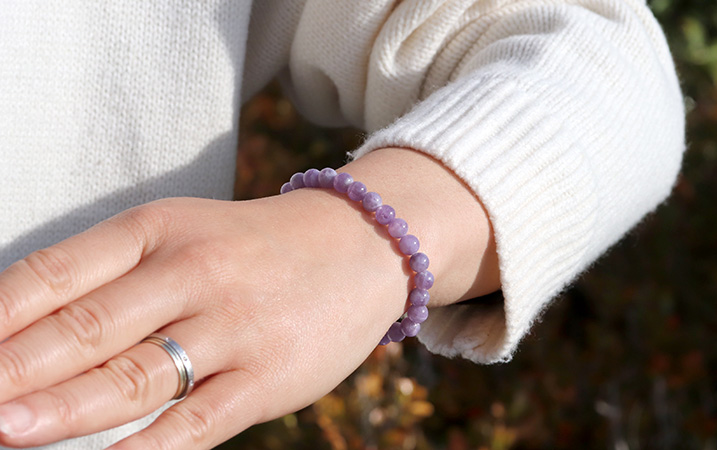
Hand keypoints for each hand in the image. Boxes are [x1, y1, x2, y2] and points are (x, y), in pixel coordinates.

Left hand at [0, 148, 498, 448]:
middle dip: (10, 372)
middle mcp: (193, 273)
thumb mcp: (184, 234)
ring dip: (58, 412)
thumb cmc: (253, 246)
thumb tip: (23, 330)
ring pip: (132, 379)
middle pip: (83, 329)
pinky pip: (194, 423)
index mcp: (159, 230)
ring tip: (3, 432)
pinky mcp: (267, 377)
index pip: (54, 273)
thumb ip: (113, 277)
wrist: (359, 243)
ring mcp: (233, 327)